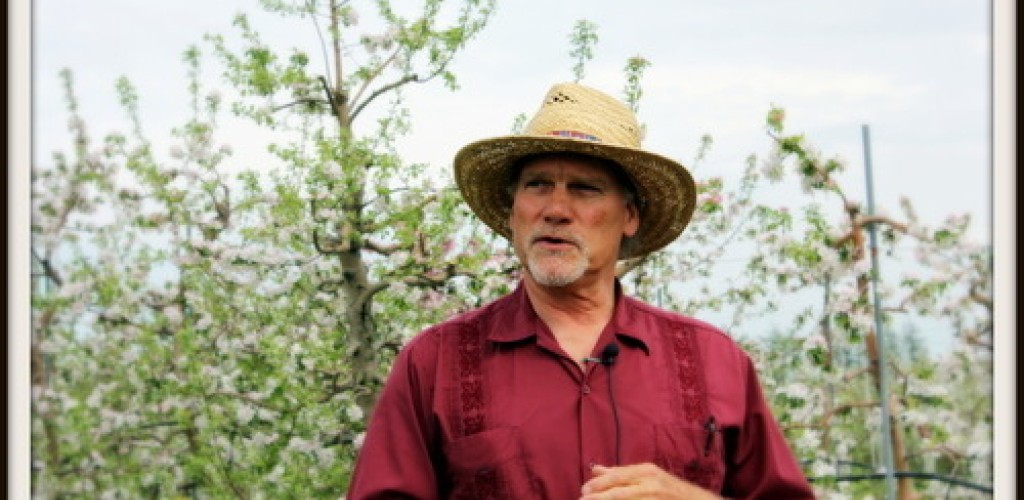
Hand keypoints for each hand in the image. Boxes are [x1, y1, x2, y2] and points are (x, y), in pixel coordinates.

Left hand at [580, 463, 720, 498]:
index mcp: (646, 471)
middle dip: (598, 498)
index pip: (617, 476)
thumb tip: (595, 469)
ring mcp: (654, 498)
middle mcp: (650, 484)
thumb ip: (620, 473)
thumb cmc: (668, 488)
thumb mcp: (646, 475)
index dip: (598, 484)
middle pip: (618, 492)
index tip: (584, 490)